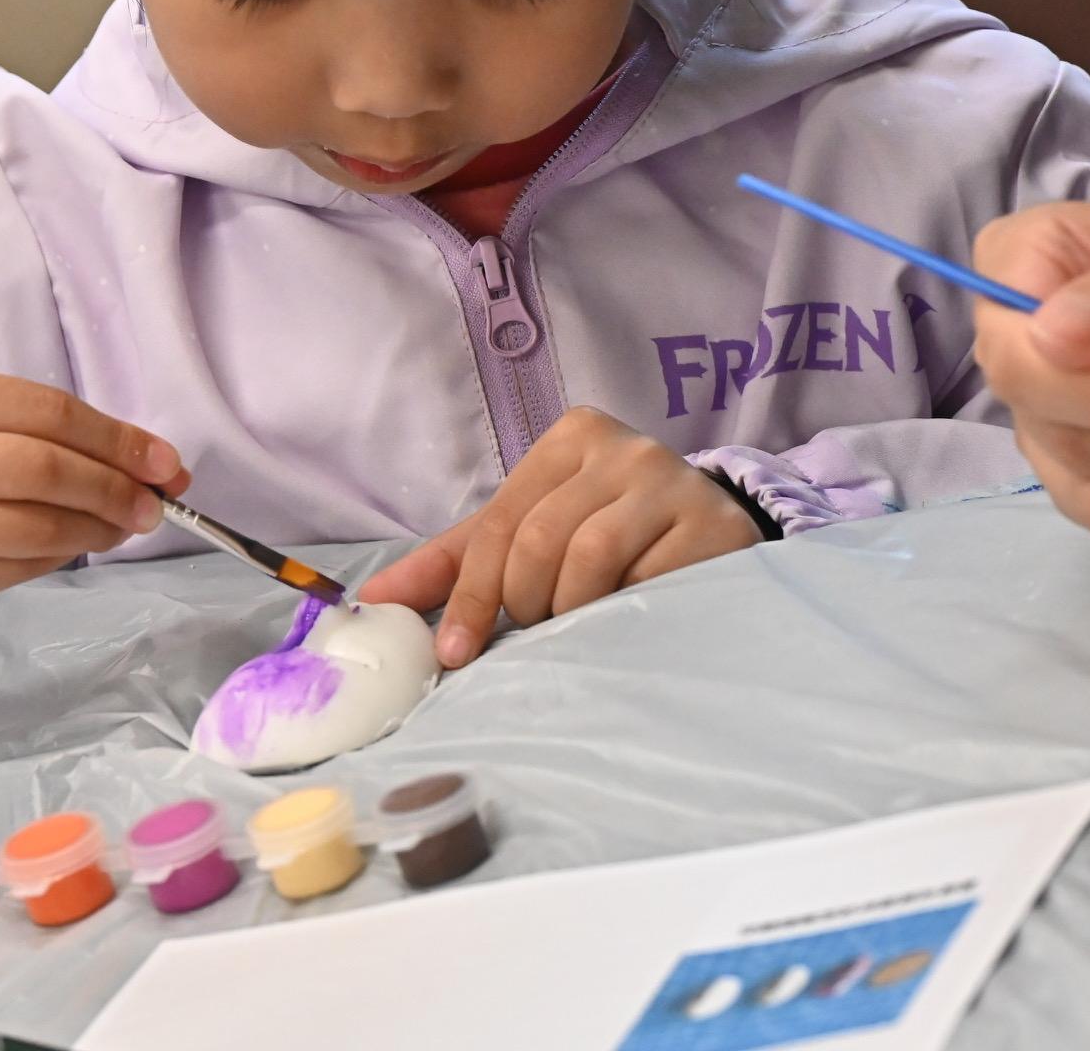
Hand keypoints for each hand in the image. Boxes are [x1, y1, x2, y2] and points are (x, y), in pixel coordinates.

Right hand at [0, 367, 185, 671]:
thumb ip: (31, 429)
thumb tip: (148, 461)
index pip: (44, 411)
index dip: (116, 437)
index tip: (163, 459)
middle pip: (44, 468)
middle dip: (115, 487)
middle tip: (154, 502)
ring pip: (38, 526)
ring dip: (97, 529)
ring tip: (122, 525)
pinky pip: (18, 567)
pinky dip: (58, 556)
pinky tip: (69, 546)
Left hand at [359, 407, 760, 665]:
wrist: (716, 537)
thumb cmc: (612, 536)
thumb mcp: (534, 533)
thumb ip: (457, 562)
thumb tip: (373, 602)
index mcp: (573, 437)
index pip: (500, 520)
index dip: (469, 593)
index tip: (453, 652)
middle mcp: (625, 447)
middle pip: (538, 539)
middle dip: (525, 602)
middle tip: (538, 628)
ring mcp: (673, 481)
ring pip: (588, 557)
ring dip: (570, 610)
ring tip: (580, 622)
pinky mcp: (712, 525)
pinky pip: (645, 580)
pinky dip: (621, 612)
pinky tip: (627, 616)